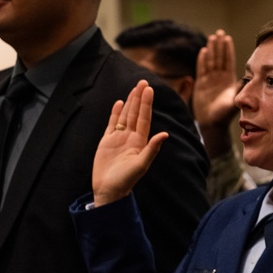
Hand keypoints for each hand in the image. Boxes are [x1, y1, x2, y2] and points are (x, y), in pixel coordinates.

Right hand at [92, 80, 168, 206]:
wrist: (109, 190)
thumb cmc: (126, 180)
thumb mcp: (141, 165)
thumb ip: (152, 149)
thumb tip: (165, 134)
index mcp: (140, 142)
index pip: (144, 118)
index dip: (146, 103)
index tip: (149, 89)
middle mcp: (131, 138)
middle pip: (135, 113)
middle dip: (139, 98)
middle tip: (143, 82)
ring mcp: (118, 138)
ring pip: (125, 116)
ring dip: (130, 102)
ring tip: (134, 88)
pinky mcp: (107, 142)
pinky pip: (112, 123)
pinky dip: (115, 113)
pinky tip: (119, 103)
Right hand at [193, 29, 239, 129]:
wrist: (213, 124)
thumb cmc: (225, 114)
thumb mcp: (234, 100)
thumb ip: (238, 89)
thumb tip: (246, 78)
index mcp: (229, 80)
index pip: (228, 61)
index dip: (227, 49)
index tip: (227, 38)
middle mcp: (220, 78)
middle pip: (219, 58)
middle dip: (219, 46)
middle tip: (219, 33)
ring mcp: (210, 80)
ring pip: (210, 61)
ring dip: (211, 50)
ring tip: (212, 38)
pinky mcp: (201, 85)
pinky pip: (201, 69)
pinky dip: (202, 61)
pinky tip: (203, 51)